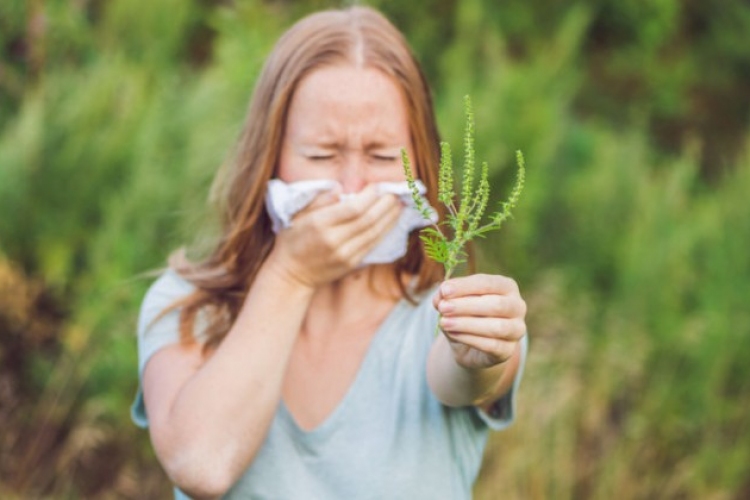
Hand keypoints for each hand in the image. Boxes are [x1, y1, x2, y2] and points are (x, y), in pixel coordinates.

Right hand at [266, 184, 402, 287]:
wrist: (292, 273)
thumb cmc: (293, 239)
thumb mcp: (298, 214)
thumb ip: (319, 200)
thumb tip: (339, 188)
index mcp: (320, 224)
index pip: (353, 208)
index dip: (369, 196)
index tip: (376, 186)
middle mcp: (334, 240)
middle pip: (368, 220)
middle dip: (385, 205)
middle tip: (396, 192)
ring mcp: (344, 254)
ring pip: (374, 233)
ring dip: (390, 218)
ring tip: (400, 204)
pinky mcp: (351, 264)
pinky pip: (373, 245)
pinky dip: (384, 231)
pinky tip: (391, 221)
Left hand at [432, 274, 526, 369]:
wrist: (470, 346)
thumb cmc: (465, 315)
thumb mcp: (453, 302)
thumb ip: (446, 296)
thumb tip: (440, 296)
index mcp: (506, 287)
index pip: (488, 283)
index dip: (465, 286)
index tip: (444, 290)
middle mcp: (517, 306)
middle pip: (496, 304)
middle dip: (466, 305)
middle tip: (443, 307)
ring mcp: (516, 330)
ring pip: (496, 327)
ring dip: (466, 324)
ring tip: (444, 322)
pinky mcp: (509, 350)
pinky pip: (492, 346)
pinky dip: (469, 339)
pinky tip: (452, 334)